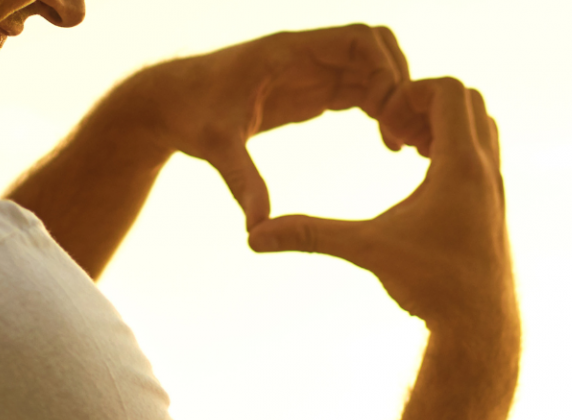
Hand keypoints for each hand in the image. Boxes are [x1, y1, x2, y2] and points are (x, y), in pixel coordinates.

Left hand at [133, 26, 419, 229]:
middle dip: (399, 84)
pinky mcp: (311, 87)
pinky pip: (360, 86)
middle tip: (400, 132)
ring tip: (398, 144)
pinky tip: (386, 144)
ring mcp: (310, 69)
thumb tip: (257, 228)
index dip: (386, 72)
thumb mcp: (218, 149)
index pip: (359, 39)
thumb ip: (243, 183)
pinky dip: (381, 107)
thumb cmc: (191, 116)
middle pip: (376, 46)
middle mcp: (305, 54)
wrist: (171, 103)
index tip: (386, 119)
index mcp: (288, 53)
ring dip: (394, 98)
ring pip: (373, 66)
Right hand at [248, 77, 512, 330]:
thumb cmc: (433, 288)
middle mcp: (487, 171)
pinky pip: (482, 155)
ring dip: (445, 126)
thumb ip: (311, 235)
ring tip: (408, 151)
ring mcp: (496, 188)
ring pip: (481, 126)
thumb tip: (255, 237)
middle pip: (470, 99)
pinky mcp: (495, 207)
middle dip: (428, 104)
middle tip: (395, 132)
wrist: (479, 328)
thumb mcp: (367, 250)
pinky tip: (424, 179)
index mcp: (461, 166)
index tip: (385, 124)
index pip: (449, 89)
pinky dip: (455, 150)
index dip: (412, 93)